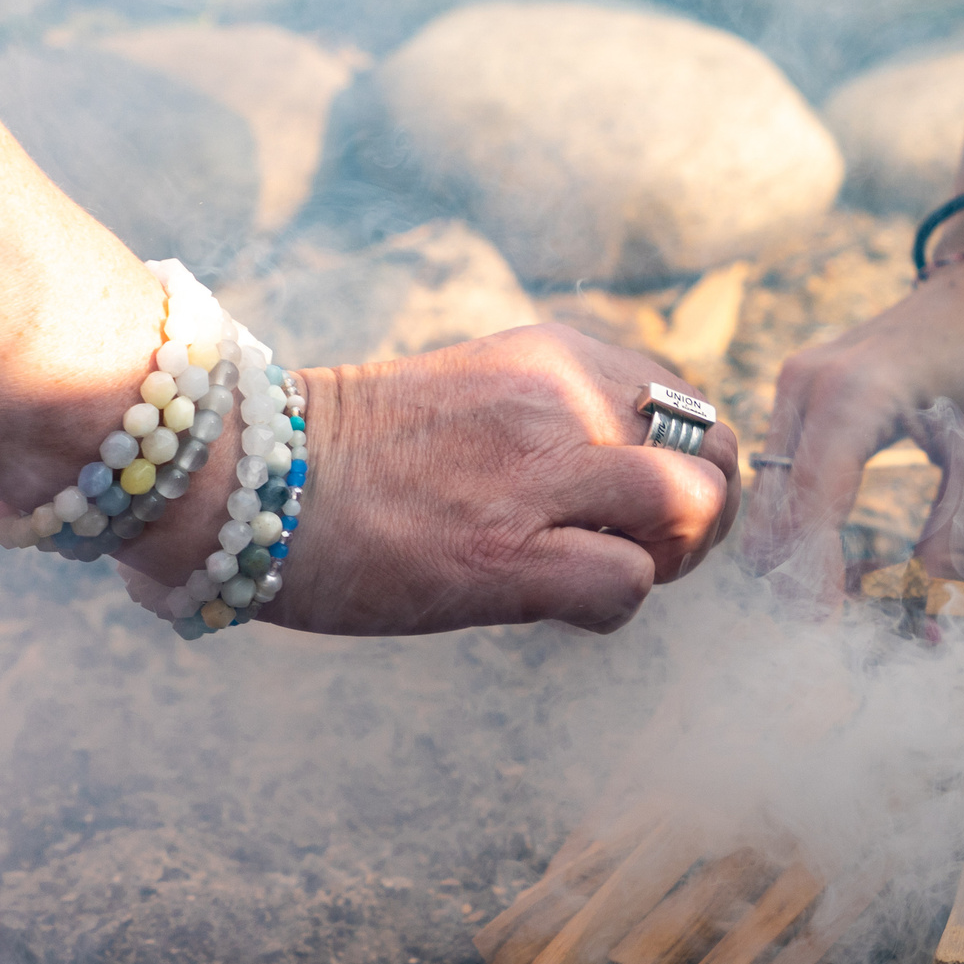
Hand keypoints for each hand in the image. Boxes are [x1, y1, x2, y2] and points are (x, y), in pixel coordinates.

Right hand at [140, 324, 738, 636]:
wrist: (246, 478)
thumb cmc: (360, 455)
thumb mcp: (483, 395)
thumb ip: (563, 417)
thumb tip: (638, 476)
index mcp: (557, 356)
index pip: (693, 407)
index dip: (687, 467)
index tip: (635, 504)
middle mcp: (562, 399)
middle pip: (718, 457)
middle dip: (701, 520)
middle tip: (642, 552)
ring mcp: (537, 472)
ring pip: (694, 510)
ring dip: (669, 560)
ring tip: (604, 574)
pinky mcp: (505, 553)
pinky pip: (629, 585)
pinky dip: (611, 608)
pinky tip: (555, 607)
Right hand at [751, 255, 963, 596]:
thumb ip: (955, 544)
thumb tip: (926, 624)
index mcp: (854, 395)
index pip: (809, 509)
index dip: (816, 582)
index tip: (840, 636)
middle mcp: (805, 387)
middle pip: (772, 513)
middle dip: (807, 580)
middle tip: (868, 621)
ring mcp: (794, 387)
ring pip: (767, 504)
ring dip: (803, 560)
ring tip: (871, 589)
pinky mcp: (798, 396)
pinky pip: (779, 481)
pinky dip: (805, 530)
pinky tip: (851, 555)